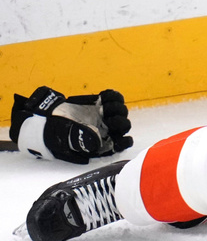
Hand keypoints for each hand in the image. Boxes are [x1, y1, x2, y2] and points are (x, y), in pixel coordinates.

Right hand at [9, 87, 132, 163]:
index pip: (121, 144)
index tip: (125, 138)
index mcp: (101, 143)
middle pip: (124, 125)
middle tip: (107, 119)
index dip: (125, 142)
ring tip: (103, 107)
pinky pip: (114, 97)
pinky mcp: (100, 103)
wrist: (47, 119)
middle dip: (119, 122)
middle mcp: (106, 130)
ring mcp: (104, 116)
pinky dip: (112, 96)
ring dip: (116, 108)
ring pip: (122, 111)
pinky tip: (102, 97)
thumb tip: (97, 140)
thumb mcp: (67, 141)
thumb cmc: (57, 135)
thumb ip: (83, 141)